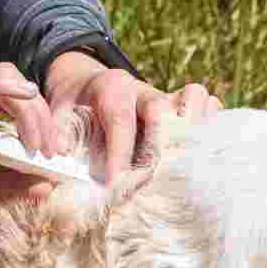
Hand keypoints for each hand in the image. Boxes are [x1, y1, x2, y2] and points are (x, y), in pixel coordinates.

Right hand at [0, 62, 57, 224]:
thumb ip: (3, 178)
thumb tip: (46, 185)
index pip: (4, 89)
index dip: (34, 114)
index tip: (51, 150)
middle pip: (6, 79)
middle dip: (37, 113)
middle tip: (51, 151)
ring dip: (25, 110)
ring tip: (38, 145)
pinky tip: (23, 101)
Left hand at [45, 51, 222, 181]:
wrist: (87, 82)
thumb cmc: (73, 103)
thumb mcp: (56, 113)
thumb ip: (57, 133)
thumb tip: (58, 156)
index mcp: (111, 87)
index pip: (120, 121)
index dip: (119, 155)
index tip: (114, 185)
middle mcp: (143, 89)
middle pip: (162, 110)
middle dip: (156, 150)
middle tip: (147, 184)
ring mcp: (167, 95)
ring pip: (194, 98)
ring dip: (193, 131)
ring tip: (183, 166)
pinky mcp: (182, 106)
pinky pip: (209, 106)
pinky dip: (210, 127)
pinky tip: (200, 156)